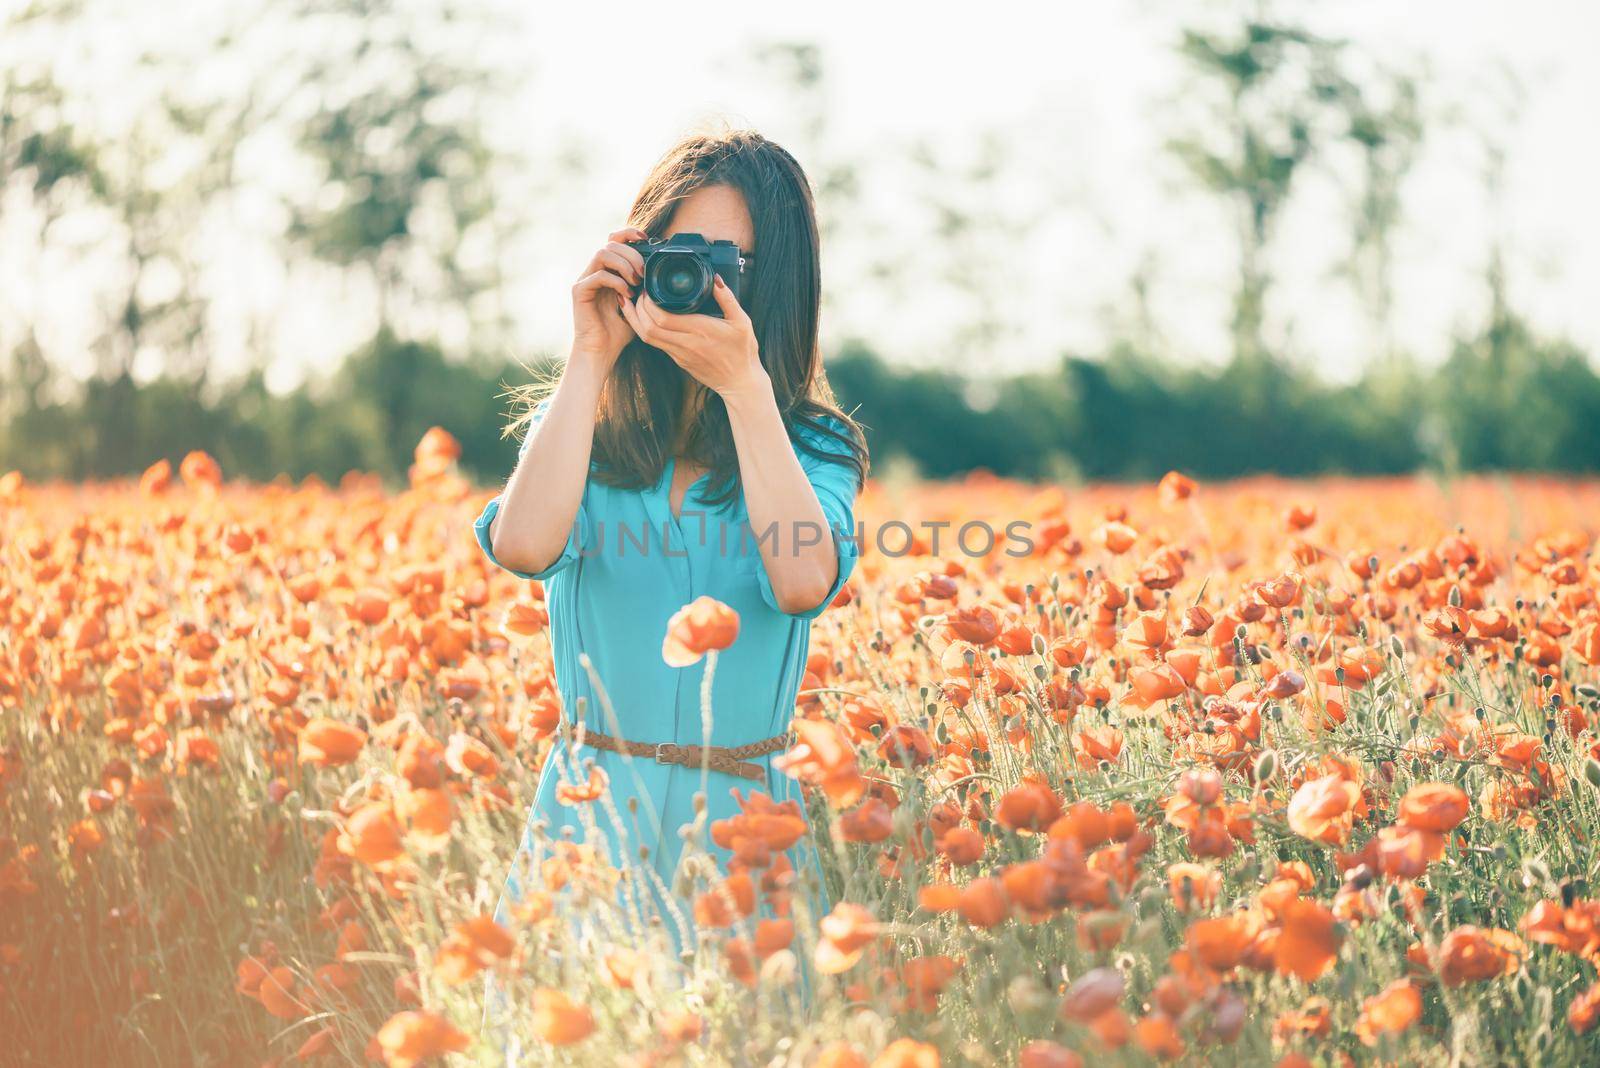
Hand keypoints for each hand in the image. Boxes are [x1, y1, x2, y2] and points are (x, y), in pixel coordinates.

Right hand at [571, 226, 647, 371]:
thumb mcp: (638, 305)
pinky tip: (626, 295)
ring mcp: (585, 280)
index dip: (629, 233)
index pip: (614, 240)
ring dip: (624, 265)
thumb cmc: (619, 331)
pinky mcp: (579, 291)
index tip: (646, 240)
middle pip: (610, 243)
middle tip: (644, 274)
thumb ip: (645, 288)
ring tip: (636, 282)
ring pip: (602, 253)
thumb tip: (661, 273)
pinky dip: (616, 282)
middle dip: (632, 254)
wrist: (601, 352)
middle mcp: (594, 271)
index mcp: (607, 270)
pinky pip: (598, 275)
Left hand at [620, 275, 768, 398]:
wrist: (740, 383)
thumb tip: (715, 278)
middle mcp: (686, 344)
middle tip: (638, 292)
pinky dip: (644, 328)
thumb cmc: (743, 352)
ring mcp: (679, 354)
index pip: (663, 317)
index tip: (649, 289)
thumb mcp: (742, 322)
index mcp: (700, 331)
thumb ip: (727, 298)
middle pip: (649, 327)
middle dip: (638, 308)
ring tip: (630, 303)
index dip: (649, 302)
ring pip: (646, 337)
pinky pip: (655, 343)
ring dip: (635, 319)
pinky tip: (642, 317)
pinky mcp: (677, 360)